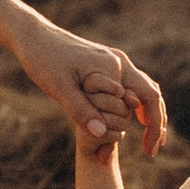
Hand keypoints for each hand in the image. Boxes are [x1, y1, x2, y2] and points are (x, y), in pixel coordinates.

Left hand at [12, 17, 167, 151]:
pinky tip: (132, 121)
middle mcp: (119, 62)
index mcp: (113, 67)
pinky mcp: (104, 66)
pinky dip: (135, 106)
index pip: (147, 99)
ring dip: (149, 114)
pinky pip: (128, 87)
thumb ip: (81, 110)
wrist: (33, 37)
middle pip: (151, 93)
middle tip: (152, 150)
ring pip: (142, 89)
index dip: (153, 127)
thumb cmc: (44, 60)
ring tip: (148, 140)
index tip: (149, 151)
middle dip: (156, 123)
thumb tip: (101, 134)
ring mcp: (113, 62)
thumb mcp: (59, 88)